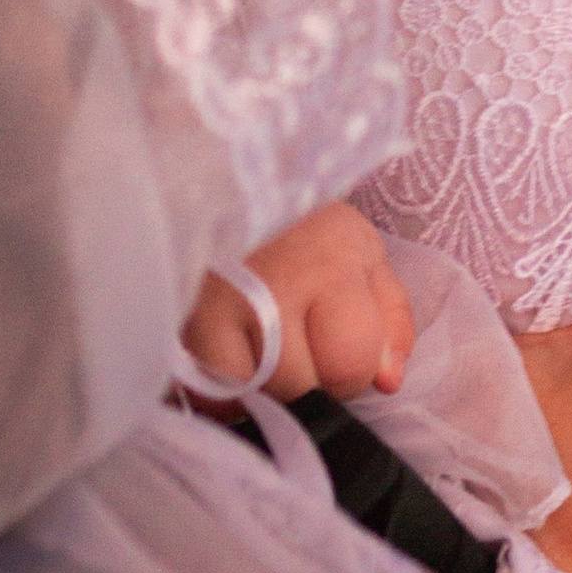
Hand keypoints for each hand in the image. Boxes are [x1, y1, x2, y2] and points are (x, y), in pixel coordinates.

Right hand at [182, 201, 416, 402]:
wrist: (224, 178)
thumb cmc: (302, 221)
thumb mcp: (362, 251)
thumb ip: (390, 317)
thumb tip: (388, 382)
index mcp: (331, 261)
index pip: (352, 362)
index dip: (353, 371)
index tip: (337, 345)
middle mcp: (274, 284)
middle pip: (301, 388)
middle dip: (309, 382)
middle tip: (299, 346)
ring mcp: (220, 304)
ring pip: (255, 394)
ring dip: (266, 388)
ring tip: (266, 351)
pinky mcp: (181, 319)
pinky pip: (209, 390)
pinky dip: (223, 389)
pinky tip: (233, 361)